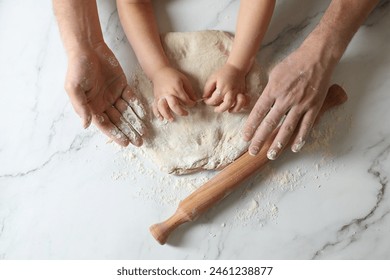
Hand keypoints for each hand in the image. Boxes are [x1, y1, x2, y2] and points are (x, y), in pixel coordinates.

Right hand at [65, 42, 146, 146]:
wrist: (88, 48)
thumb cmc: (77, 68)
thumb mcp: (74, 88)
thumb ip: (81, 107)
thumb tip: (86, 125)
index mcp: (91, 107)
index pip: (105, 125)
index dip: (115, 134)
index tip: (125, 143)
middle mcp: (103, 104)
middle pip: (118, 121)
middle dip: (128, 132)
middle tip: (139, 142)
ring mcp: (113, 95)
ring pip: (126, 112)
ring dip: (135, 122)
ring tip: (144, 132)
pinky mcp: (122, 86)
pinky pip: (131, 99)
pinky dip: (137, 107)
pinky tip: (144, 115)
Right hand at [151, 66, 195, 121]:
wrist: (159, 71)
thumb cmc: (173, 75)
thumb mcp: (184, 80)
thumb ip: (190, 90)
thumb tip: (195, 99)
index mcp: (176, 89)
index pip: (185, 100)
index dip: (191, 104)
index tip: (192, 104)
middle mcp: (168, 93)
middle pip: (174, 106)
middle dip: (181, 112)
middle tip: (186, 114)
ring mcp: (160, 96)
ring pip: (163, 108)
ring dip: (167, 115)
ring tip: (172, 119)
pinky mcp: (156, 97)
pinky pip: (155, 107)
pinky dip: (157, 113)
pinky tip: (161, 119)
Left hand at [203, 63, 247, 112]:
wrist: (236, 67)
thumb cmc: (223, 73)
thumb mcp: (212, 78)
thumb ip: (207, 88)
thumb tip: (205, 97)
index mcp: (222, 88)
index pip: (214, 100)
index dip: (208, 102)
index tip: (207, 100)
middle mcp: (231, 92)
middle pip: (227, 105)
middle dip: (220, 109)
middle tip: (216, 109)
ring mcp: (238, 93)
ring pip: (238, 105)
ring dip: (233, 109)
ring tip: (228, 110)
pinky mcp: (243, 93)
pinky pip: (246, 102)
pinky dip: (243, 106)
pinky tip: (237, 106)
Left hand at [243, 43, 333, 158]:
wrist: (317, 57)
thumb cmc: (294, 63)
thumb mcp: (274, 74)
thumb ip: (268, 91)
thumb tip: (263, 104)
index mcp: (273, 90)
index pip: (258, 112)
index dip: (251, 126)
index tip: (245, 137)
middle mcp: (285, 99)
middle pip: (270, 124)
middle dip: (259, 139)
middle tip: (252, 151)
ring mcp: (301, 104)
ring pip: (287, 129)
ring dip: (278, 144)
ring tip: (271, 155)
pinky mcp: (314, 107)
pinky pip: (306, 126)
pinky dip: (300, 138)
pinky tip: (294, 148)